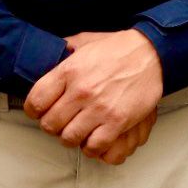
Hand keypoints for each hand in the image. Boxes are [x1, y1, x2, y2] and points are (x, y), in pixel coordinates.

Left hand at [24, 29, 163, 155]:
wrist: (152, 53)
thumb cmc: (118, 48)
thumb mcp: (86, 41)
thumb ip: (64, 48)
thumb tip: (49, 51)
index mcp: (69, 70)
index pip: (35, 101)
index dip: (35, 110)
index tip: (42, 111)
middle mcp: (81, 91)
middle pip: (50, 124)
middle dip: (54, 125)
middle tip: (63, 121)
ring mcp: (100, 108)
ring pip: (69, 138)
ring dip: (72, 137)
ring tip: (79, 129)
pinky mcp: (118, 121)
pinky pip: (94, 146)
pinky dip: (92, 146)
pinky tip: (94, 136)